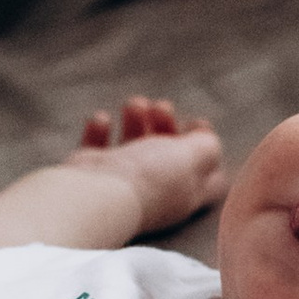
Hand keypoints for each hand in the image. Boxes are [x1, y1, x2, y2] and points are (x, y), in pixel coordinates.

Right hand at [65, 96, 225, 234]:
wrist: (96, 194)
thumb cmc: (149, 177)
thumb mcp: (192, 157)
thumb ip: (206, 147)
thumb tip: (206, 140)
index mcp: (183, 193)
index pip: (204, 175)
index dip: (205, 147)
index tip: (197, 123)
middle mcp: (153, 190)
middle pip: (166, 155)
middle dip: (166, 124)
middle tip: (161, 107)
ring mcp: (120, 183)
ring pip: (132, 146)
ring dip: (135, 119)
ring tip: (133, 104)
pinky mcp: (91, 174)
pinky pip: (96, 147)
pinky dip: (99, 129)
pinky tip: (102, 120)